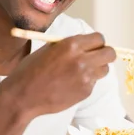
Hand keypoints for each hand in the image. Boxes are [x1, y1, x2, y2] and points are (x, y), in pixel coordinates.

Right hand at [0, 32, 116, 117]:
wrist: (23, 96)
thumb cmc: (30, 70)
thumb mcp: (48, 49)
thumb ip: (69, 45)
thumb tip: (85, 44)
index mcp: (71, 45)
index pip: (99, 38)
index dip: (96, 42)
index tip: (92, 46)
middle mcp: (82, 60)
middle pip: (109, 53)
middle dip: (104, 54)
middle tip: (95, 57)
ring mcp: (85, 78)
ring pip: (104, 69)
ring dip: (96, 69)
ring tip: (80, 72)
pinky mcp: (85, 92)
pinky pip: (93, 83)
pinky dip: (86, 82)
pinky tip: (70, 84)